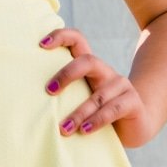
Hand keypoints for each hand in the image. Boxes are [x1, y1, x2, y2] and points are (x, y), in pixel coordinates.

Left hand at [39, 28, 151, 145]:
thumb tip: (29, 101)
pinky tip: (84, 130)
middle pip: (87, 61)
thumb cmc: (100, 111)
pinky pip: (113, 109)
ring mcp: (121, 84)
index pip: (77, 40)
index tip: (41, 44)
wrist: (137, 124)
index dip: (61, 36)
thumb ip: (66, 95)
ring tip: (63, 128)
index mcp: (91, 66)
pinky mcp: (132, 101)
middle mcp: (105, 71)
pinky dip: (97, 120)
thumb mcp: (82, 99)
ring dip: (78, 113)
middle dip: (66, 74)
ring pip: (97, 95)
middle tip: (49, 91)